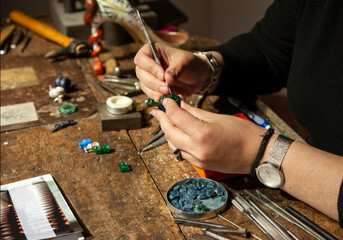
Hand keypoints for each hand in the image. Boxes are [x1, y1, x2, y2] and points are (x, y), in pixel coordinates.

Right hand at [134, 43, 211, 100]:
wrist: (197, 77)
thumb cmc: (190, 64)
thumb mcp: (185, 62)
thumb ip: (175, 69)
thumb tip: (167, 78)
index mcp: (153, 51)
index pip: (142, 58)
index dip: (150, 67)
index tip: (162, 75)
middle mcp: (148, 64)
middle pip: (140, 73)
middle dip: (153, 82)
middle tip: (166, 87)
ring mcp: (150, 77)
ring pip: (144, 85)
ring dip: (155, 91)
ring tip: (168, 93)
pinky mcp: (154, 88)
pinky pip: (150, 94)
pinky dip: (157, 97)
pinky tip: (165, 97)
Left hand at [151, 98, 266, 173]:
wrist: (258, 154)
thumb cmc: (244, 134)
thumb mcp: (217, 118)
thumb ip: (195, 112)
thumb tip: (181, 105)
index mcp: (202, 134)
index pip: (176, 117)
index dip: (169, 107)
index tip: (167, 101)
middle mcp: (197, 149)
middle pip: (169, 132)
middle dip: (163, 120)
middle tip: (159, 111)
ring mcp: (198, 159)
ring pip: (173, 144)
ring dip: (168, 132)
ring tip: (168, 120)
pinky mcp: (200, 165)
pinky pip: (181, 153)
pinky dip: (177, 143)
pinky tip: (178, 134)